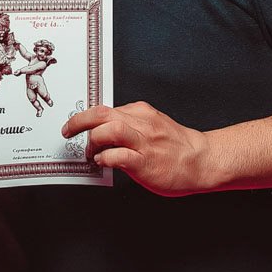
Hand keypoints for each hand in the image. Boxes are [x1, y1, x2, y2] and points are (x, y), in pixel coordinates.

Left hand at [63, 102, 215, 196]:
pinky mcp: (144, 162)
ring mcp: (143, 142)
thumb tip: (106, 128)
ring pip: (108, 130)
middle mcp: (141, 124)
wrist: (202, 161)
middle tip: (68, 131)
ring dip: (92, 140)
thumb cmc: (178, 147)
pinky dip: (105, 158)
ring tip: (90, 151)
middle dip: (79, 121)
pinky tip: (104, 162)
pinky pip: (118, 156)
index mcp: (141, 112)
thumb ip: (131, 123)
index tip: (76, 125)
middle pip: (101, 113)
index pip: (105, 109)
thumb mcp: (153, 124)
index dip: (86, 117)